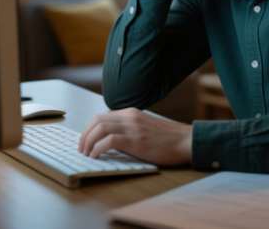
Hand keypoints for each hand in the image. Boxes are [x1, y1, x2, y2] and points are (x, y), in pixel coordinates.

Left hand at [77, 108, 192, 165]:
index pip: (102, 116)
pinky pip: (109, 141)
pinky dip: (98, 148)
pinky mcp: (136, 140)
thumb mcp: (146, 127)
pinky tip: (96, 156)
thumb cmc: (168, 138)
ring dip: (88, 142)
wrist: (186, 141)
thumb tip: (111, 140)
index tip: (85, 141)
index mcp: (131, 113)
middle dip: (84, 135)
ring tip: (86, 154)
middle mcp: (130, 117)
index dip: (89, 129)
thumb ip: (130, 128)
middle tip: (81, 148)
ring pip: (100, 128)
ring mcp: (133, 127)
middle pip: (97, 120)